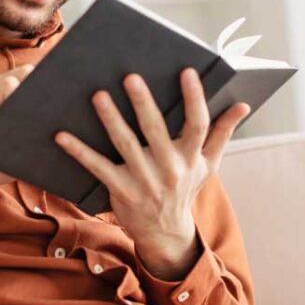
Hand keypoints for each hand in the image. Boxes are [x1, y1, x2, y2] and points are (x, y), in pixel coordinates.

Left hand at [54, 68, 249, 278]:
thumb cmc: (185, 188)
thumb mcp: (208, 164)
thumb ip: (222, 132)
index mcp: (191, 157)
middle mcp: (169, 168)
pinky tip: (61, 134)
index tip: (187, 71)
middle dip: (144, 103)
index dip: (194, 98)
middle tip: (130, 76)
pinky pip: (97, 167)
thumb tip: (242, 105)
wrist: (165, 232)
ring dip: (110, 119)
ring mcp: (144, 180)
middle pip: (156, 131)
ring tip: (97, 96)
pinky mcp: (120, 190)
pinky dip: (79, 151)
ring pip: (125, 144)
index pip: (197, 125)